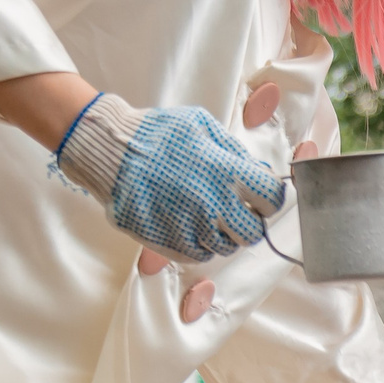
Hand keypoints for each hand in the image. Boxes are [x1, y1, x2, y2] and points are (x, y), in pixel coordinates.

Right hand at [58, 95, 285, 262]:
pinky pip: (201, 255)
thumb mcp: (200, 126)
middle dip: (247, 223)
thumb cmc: (157, 135)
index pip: (272, 199)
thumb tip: (261, 170)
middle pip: (253, 232)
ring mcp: (195, 228)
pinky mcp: (175, 245)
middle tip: (231, 211)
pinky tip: (184, 222)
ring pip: (227, 247)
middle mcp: (215, 204)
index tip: (257, 198)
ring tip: (201, 212)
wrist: (112, 154)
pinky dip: (198, 243)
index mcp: (227, 172)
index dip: (267, 200)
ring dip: (220, 234)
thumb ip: (234, 151)